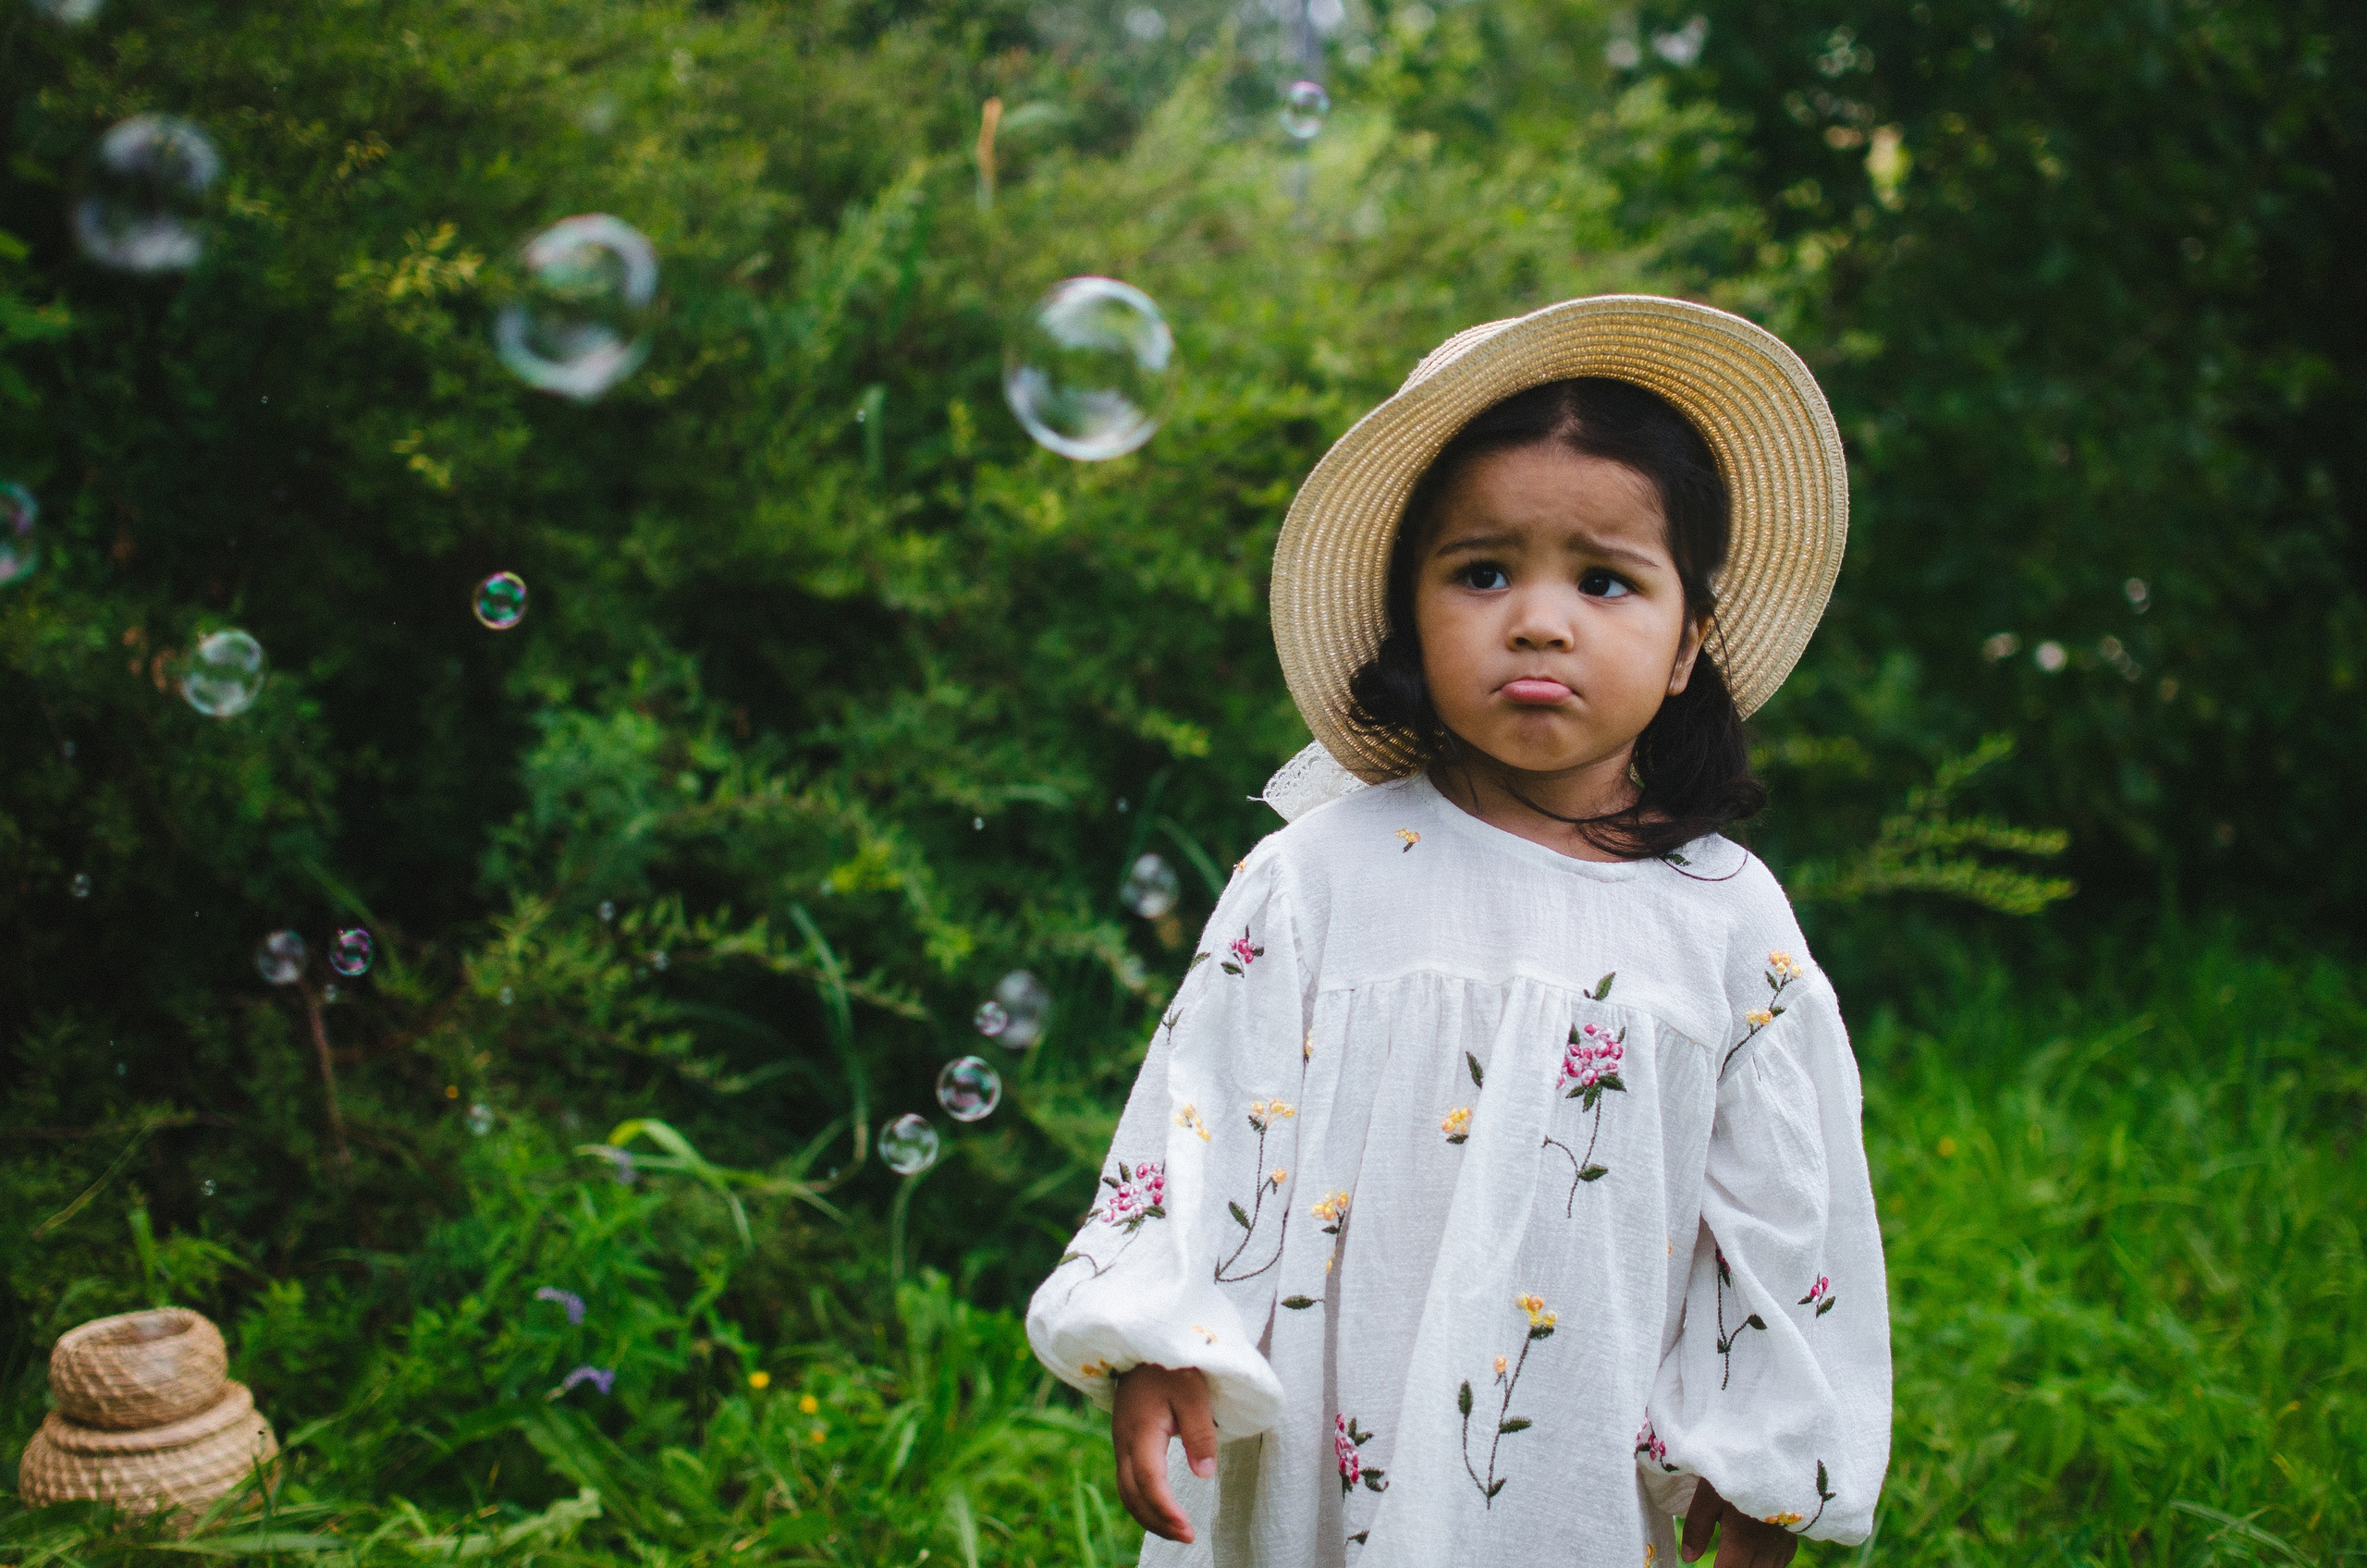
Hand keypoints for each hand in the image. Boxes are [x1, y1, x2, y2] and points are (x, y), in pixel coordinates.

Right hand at [1111, 1363, 1216, 1543]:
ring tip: (1177, 1531)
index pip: (1148, 1480)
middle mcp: (1123, 1441)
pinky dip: (1142, 1503)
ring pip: (1126, 1492)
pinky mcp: (1124, 1442)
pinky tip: (1161, 1510)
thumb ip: (1199, 1433)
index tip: (1188, 1528)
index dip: (1166, 1509)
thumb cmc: (1172, 1367)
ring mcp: (1120, 1443)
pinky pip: (1126, 1482)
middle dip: (1158, 1522)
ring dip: (1149, 1516)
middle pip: (1132, 1494)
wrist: (1143, 1344)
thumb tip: (1205, 1474)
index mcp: (1140, 1430)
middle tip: (1187, 1536)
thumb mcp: (1194, 1394)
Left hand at [1681, 1478, 1798, 1567]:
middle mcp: (1767, 1548)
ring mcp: (1784, 1542)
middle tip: (1721, 1557)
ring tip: (1736, 1553)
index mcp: (1744, 1540)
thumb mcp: (1711, 1493)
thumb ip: (1698, 1527)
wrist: (1779, 1451)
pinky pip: (1781, 1561)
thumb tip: (1688, 1558)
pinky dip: (1767, 1561)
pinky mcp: (1794, 1534)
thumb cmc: (1739, 1468)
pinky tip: (1756, 1549)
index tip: (1708, 1564)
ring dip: (1751, 1566)